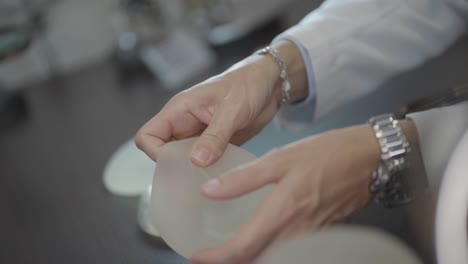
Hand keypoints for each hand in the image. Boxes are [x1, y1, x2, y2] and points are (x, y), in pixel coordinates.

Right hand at [135, 41, 306, 166]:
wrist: (270, 83)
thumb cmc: (248, 84)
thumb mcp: (232, 110)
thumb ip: (215, 136)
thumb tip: (196, 161)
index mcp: (179, 110)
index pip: (147, 136)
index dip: (155, 153)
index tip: (177, 165)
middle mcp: (184, 124)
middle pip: (163, 152)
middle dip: (176, 167)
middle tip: (197, 179)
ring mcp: (199, 135)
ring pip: (182, 160)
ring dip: (193, 171)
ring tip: (211, 181)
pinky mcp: (214, 144)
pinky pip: (203, 162)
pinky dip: (209, 171)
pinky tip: (222, 177)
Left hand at [191, 124, 387, 263]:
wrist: (371, 158)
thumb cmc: (328, 154)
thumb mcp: (281, 159)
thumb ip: (243, 178)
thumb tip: (209, 190)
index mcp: (283, 212)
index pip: (243, 248)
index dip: (217, 258)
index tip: (198, 256)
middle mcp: (297, 232)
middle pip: (257, 262)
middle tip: (211, 256)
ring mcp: (311, 237)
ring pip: (274, 260)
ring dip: (249, 260)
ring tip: (230, 251)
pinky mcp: (321, 234)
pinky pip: (290, 253)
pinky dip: (270, 253)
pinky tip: (261, 241)